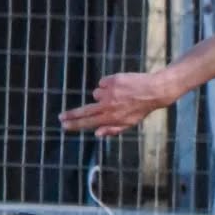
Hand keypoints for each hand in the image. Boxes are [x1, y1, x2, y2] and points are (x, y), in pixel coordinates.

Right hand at [59, 71, 180, 136]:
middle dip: (71, 115)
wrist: (154, 90)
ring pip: (97, 94)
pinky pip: (103, 83)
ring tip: (120, 95)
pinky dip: (109, 84)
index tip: (64, 125)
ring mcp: (109, 92)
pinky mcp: (112, 80)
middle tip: (60, 117)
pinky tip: (121, 86)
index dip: (75, 124)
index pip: (88, 123)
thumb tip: (96, 134)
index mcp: (112, 118)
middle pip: (84, 111)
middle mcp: (108, 106)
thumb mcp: (130, 123)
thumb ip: (113, 129)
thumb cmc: (142, 108)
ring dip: (103, 94)